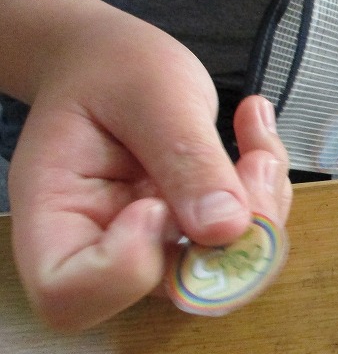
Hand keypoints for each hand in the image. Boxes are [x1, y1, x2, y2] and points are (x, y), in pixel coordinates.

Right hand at [8, 6, 291, 330]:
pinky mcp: (195, 238)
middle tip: (254, 158)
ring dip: (263, 205)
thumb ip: (186, 157)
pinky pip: (249, 238)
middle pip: (171, 288)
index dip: (126, 269)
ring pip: (228, 267)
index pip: (70, 294)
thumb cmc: (112, 67)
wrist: (114, 59)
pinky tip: (254, 130)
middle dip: (235, 232)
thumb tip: (227, 230)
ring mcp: (155, 248)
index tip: (155, 205)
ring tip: (254, 129)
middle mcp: (103, 246)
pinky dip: (268, 190)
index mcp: (54, 214)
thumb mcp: (150, 93)